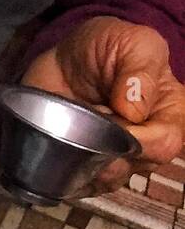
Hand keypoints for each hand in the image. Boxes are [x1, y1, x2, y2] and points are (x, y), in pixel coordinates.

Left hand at [23, 17, 184, 188]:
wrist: (62, 61)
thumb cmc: (105, 49)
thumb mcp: (132, 43)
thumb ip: (141, 70)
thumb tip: (134, 112)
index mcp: (168, 113)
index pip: (167, 143)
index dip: (142, 139)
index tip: (114, 118)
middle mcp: (145, 143)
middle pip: (135, 165)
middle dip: (107, 145)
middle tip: (87, 115)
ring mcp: (113, 161)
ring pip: (105, 180)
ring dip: (85, 155)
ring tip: (73, 125)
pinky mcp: (82, 171)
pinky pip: (76, 186)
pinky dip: (66, 170)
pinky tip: (59, 146)